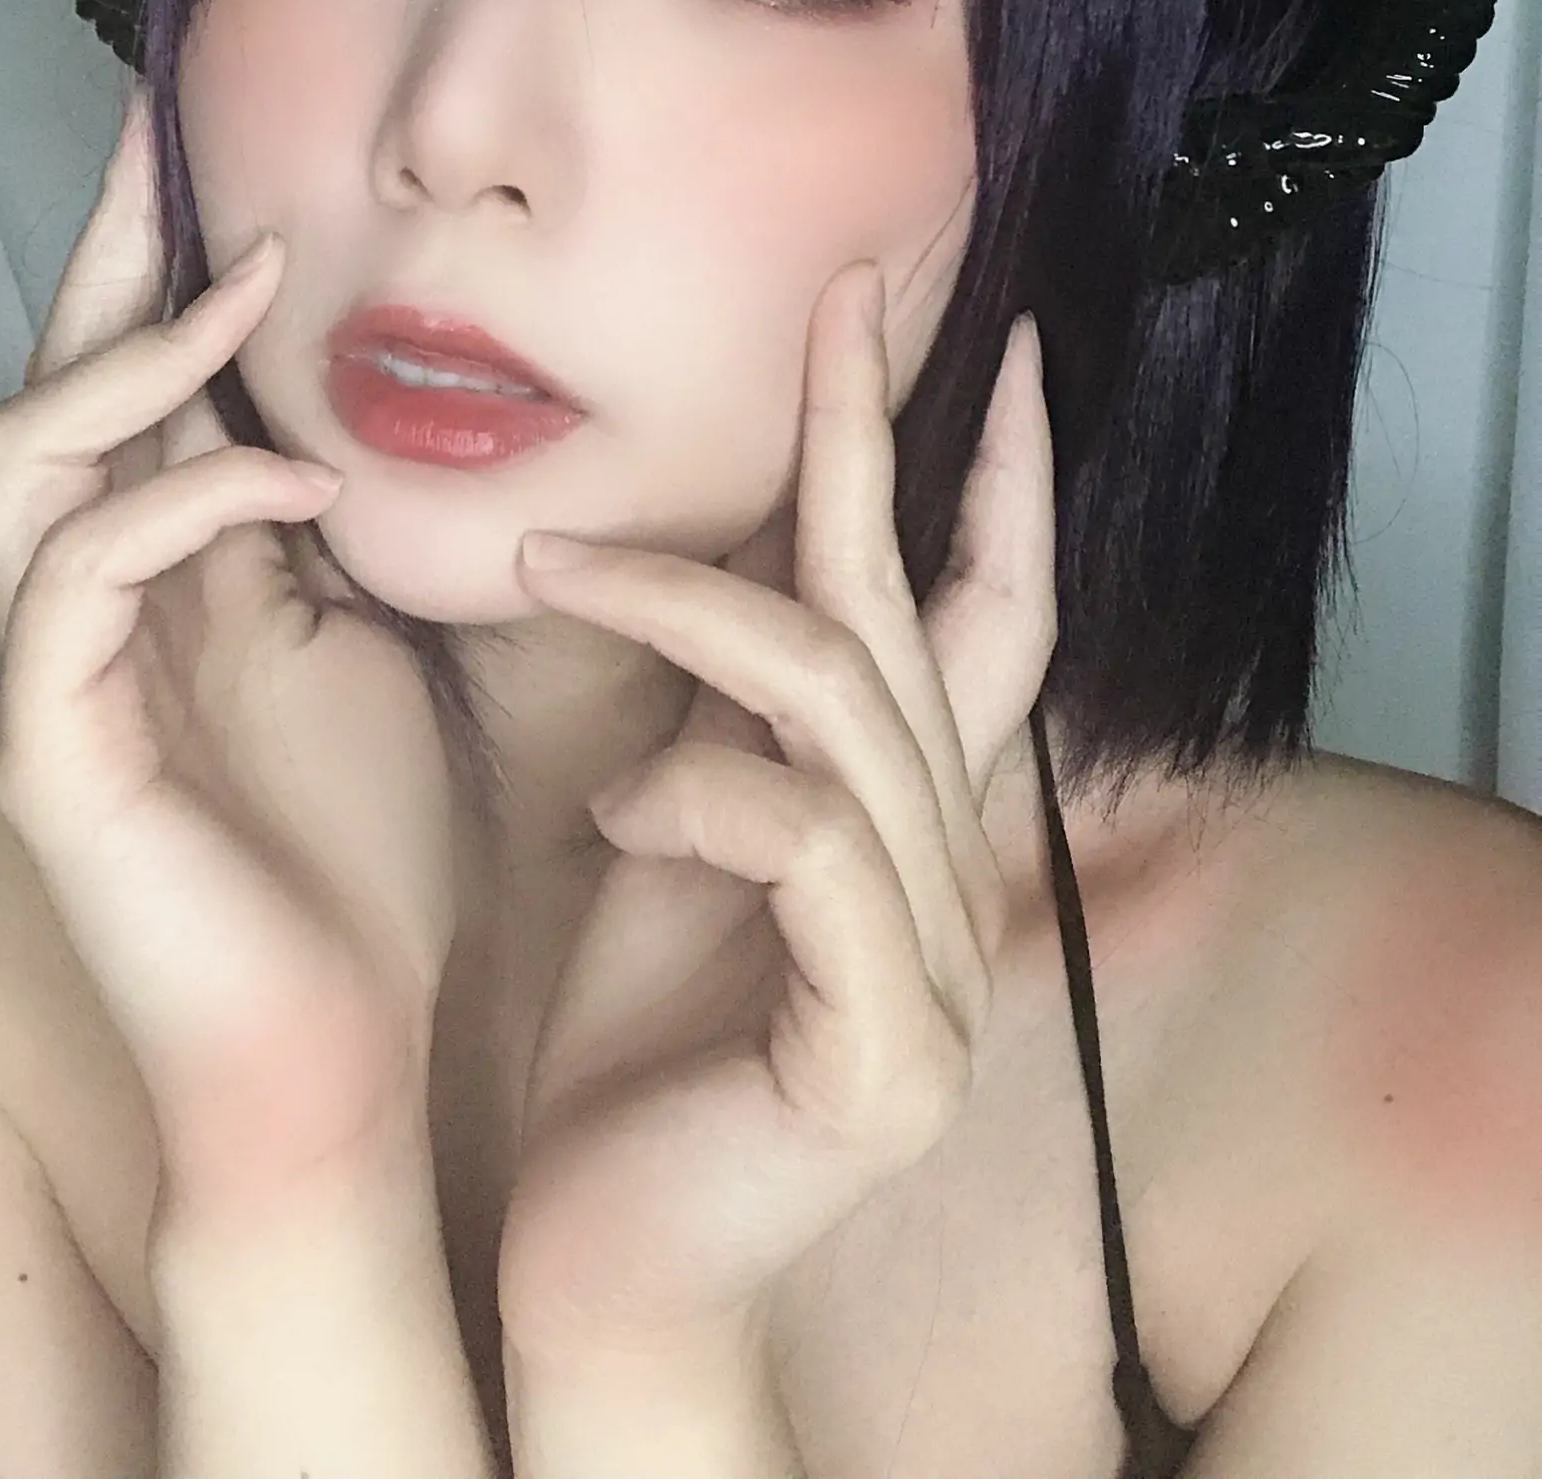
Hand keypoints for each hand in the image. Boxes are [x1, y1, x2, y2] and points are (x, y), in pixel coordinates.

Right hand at [0, 89, 459, 1222]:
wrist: (345, 1062)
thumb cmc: (367, 861)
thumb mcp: (369, 650)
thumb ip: (328, 535)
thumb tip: (350, 412)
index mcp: (160, 589)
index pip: (125, 393)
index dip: (152, 266)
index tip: (208, 142)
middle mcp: (82, 619)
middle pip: (44, 391)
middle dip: (102, 258)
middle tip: (168, 135)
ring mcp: (55, 685)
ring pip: (22, 465)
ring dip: (135, 362)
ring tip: (249, 283)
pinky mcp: (56, 758)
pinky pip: (78, 582)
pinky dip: (184, 506)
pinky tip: (304, 488)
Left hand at [495, 263, 1055, 1360]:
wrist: (606, 1257)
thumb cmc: (629, 1029)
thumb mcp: (680, 824)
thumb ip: (730, 709)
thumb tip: (708, 542)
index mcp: (905, 816)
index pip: (989, 615)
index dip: (1005, 477)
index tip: (1004, 339)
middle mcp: (953, 872)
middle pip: (923, 612)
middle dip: (873, 440)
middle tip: (830, 300)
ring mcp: (940, 967)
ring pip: (840, 697)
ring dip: (688, 606)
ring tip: (553, 558)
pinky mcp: (886, 1054)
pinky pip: (800, 840)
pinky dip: (694, 797)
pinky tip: (616, 819)